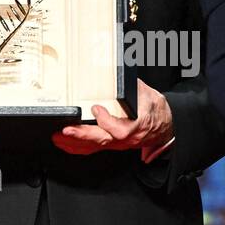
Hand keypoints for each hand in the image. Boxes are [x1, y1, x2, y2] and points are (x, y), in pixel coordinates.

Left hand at [50, 79, 172, 157]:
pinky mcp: (111, 144)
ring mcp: (117, 144)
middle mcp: (126, 139)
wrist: (165, 127)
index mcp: (137, 126)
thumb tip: (120, 76)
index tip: (96, 109)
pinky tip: (65, 144)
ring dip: (75, 143)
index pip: (120, 130)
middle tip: (66, 130)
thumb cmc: (157, 111)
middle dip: (82, 136)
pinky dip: (77, 147)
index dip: (107, 122)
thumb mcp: (150, 95)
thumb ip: (134, 88)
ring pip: (95, 146)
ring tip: (58, 137)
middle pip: (102, 140)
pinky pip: (93, 148)